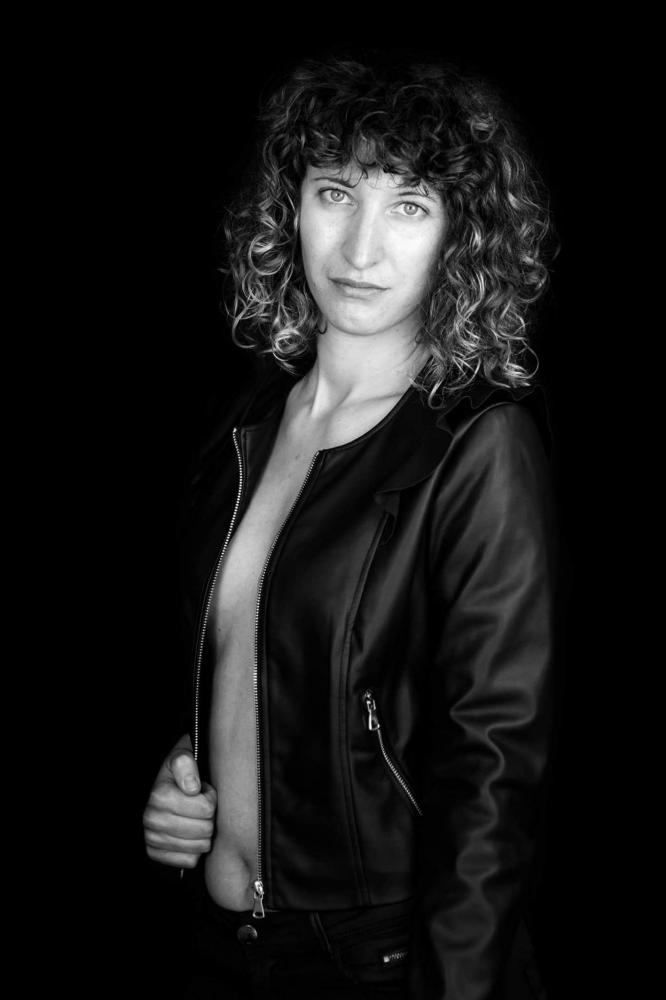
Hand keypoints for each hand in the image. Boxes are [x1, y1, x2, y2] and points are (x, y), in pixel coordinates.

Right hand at [143, 741, 216, 867]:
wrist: (161, 788)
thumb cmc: (177, 773)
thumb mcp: (181, 758)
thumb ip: (186, 764)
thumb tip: (192, 788)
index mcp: (160, 796)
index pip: (207, 808)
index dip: (210, 798)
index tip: (203, 791)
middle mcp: (152, 819)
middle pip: (205, 829)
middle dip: (208, 817)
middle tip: (200, 806)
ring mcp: (153, 838)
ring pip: (199, 847)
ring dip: (203, 833)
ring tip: (195, 818)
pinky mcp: (156, 854)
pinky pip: (189, 860)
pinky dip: (194, 849)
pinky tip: (189, 834)